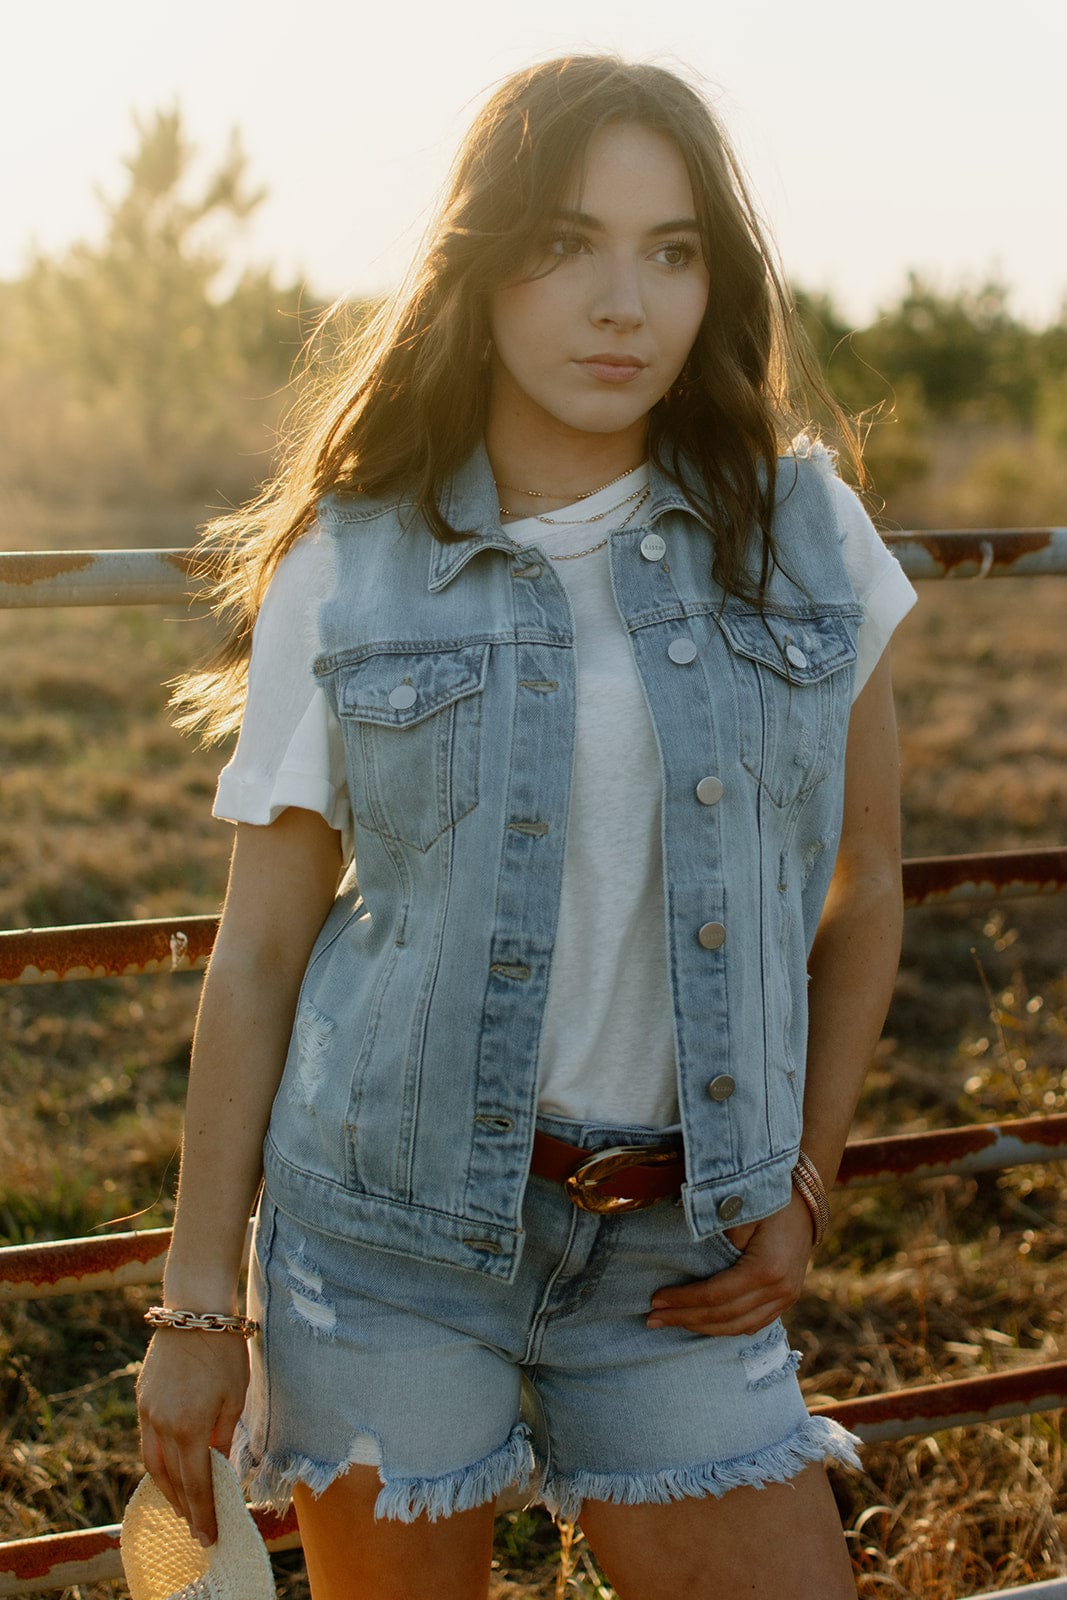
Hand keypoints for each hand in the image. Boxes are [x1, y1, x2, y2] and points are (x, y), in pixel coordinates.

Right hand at [136, 1329, 250, 1546]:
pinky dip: (158, 1462)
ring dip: (167, 1488)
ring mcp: (148, 1412)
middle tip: (197, 1528)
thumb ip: (224, 1436)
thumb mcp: (235, 1397)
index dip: (203, 1512)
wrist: (194, 1311)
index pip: (196, 1483)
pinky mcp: (143, 1399)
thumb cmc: (223, 1351)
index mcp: (189, 1428)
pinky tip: (169, 1468)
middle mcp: (162, 1425)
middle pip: (172, 1479)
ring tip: (182, 1505)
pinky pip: (148, 1442)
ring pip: (153, 1464)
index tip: (209, 1535)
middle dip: (185, 1507)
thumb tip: (220, 1465)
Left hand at [647, 1190, 813, 1336]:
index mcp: (767, 1268)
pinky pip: (753, 1323)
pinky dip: (726, 1326)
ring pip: (738, 1326)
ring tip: (671, 1322)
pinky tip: (702, 1322)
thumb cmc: (769, 1199)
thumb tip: (688, 1264)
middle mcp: (780, 1290)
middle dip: (685, 1318)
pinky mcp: (787, 1298)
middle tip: (653, 1319)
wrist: (806, 1200)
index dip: (683, 1300)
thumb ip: (718, 1239)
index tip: (656, 1299)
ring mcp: (787, 1297)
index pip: (715, 1295)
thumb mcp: (741, 1211)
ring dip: (702, 1327)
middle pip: (724, 1316)